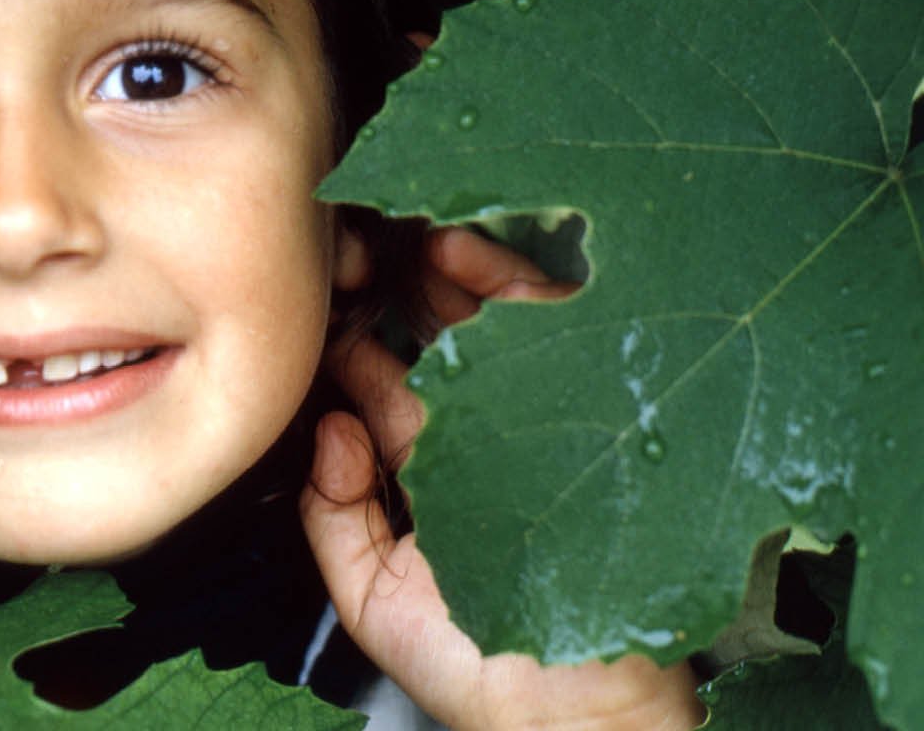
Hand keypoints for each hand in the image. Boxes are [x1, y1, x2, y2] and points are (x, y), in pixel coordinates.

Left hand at [301, 227, 702, 729]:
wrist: (578, 716)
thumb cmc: (482, 668)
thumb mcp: (371, 595)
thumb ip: (332, 515)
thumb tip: (331, 428)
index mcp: (434, 467)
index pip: (388, 380)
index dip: (352, 334)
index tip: (320, 296)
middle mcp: (488, 435)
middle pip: (442, 336)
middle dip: (400, 281)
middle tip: (363, 249)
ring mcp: (546, 419)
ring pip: (498, 320)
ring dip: (455, 267)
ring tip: (416, 240)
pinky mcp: (603, 406)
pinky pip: (558, 329)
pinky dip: (513, 284)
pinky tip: (466, 255)